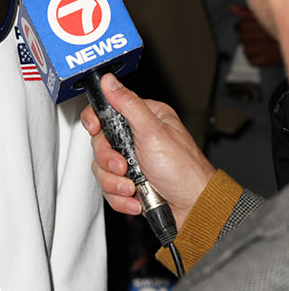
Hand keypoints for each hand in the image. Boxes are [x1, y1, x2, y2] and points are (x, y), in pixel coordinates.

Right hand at [80, 73, 215, 229]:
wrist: (195, 209)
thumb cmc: (184, 170)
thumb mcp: (153, 132)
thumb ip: (128, 104)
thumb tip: (109, 81)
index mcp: (144, 118)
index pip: (107, 110)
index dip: (95, 120)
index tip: (95, 129)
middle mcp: (137, 138)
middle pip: (100, 142)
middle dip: (109, 160)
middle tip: (124, 166)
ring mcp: (133, 161)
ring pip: (102, 168)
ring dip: (115, 182)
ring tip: (132, 187)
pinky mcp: (130, 182)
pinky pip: (109, 188)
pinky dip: (120, 197)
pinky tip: (136, 198)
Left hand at [231, 5, 281, 65]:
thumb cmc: (282, 27)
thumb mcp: (268, 16)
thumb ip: (248, 12)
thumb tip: (232, 9)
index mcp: (264, 20)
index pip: (240, 26)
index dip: (244, 28)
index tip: (252, 29)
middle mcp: (265, 31)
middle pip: (242, 37)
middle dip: (248, 38)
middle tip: (259, 38)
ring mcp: (268, 45)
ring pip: (246, 49)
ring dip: (251, 48)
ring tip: (262, 46)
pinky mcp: (269, 59)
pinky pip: (252, 60)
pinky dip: (255, 59)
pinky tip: (264, 55)